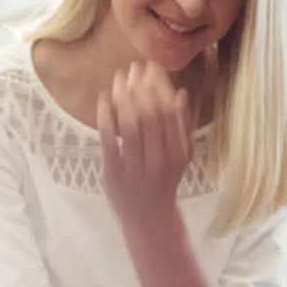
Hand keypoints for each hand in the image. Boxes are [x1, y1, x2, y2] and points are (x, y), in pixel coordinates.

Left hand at [97, 62, 192, 223]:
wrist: (149, 219)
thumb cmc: (166, 182)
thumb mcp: (182, 156)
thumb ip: (182, 126)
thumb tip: (182, 93)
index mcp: (177, 153)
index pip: (168, 112)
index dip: (159, 86)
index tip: (152, 67)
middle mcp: (157, 160)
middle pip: (148, 115)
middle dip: (141, 86)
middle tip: (134, 67)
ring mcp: (134, 167)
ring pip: (129, 125)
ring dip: (123, 97)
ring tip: (120, 78)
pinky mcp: (113, 172)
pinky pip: (108, 140)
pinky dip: (105, 116)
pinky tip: (104, 98)